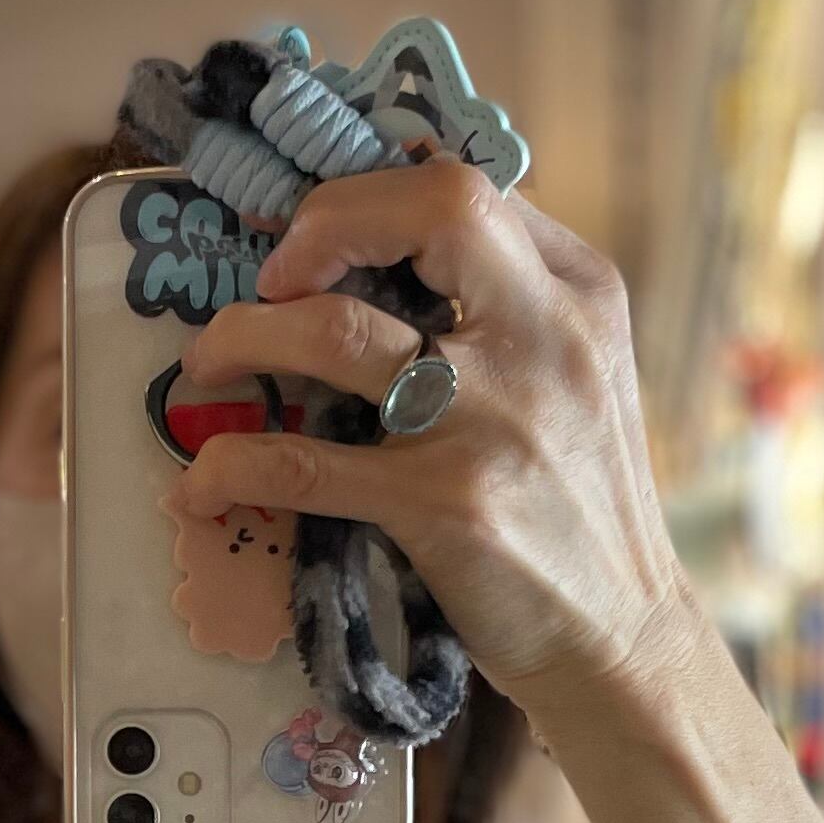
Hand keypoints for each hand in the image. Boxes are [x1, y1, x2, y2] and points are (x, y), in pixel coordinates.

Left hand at [181, 158, 696, 723]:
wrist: (621, 637)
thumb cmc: (580, 500)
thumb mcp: (579, 371)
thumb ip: (510, 296)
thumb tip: (388, 227)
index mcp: (577, 292)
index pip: (465, 185)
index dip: (363, 195)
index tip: (308, 237)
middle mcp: (543, 338)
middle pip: (430, 211)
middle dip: (321, 225)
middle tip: (267, 279)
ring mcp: (492, 420)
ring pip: (336, 330)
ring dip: (241, 338)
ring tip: (206, 364)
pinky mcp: (444, 505)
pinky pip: (302, 465)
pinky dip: (232, 467)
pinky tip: (202, 487)